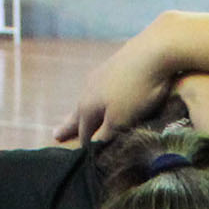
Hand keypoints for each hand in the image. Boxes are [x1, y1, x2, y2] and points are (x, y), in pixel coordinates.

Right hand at [57, 26, 183, 142]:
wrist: (154, 50)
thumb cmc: (136, 90)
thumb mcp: (121, 120)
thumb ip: (105, 134)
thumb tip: (94, 146)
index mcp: (87, 106)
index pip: (83, 133)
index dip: (84, 146)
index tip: (81, 158)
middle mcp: (88, 89)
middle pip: (78, 113)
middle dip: (69, 125)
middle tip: (55, 135)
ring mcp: (100, 75)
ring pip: (87, 98)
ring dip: (81, 110)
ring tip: (76, 115)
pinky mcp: (114, 65)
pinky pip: (99, 87)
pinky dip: (96, 97)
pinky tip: (99, 94)